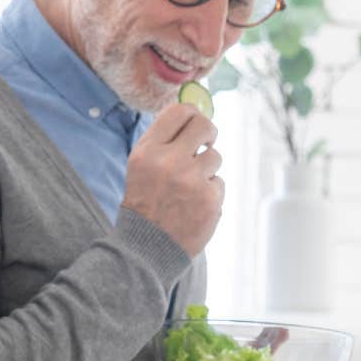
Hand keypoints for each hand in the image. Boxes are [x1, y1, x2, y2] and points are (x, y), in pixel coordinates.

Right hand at [121, 103, 223, 255]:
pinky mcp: (210, 199)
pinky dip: (210, 192)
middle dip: (208, 133)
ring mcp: (192, 180)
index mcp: (148, 151)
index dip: (192, 114)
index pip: (179, 112)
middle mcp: (169, 161)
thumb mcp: (141, 166)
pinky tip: (194, 205)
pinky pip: (219, 182)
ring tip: (189, 187)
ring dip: (207, 169)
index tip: (194, 123)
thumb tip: (192, 114)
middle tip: (205, 142)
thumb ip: (162, 140)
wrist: (147, 247)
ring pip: (215, 156)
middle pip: (204, 125)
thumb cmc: (145, 202)